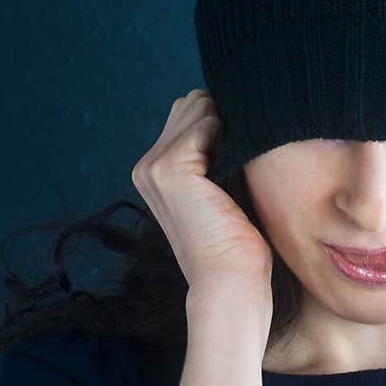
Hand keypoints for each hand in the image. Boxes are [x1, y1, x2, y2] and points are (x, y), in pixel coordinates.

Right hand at [131, 89, 273, 295]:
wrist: (229, 282)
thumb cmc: (235, 244)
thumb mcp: (220, 190)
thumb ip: (213, 153)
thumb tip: (229, 112)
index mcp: (153, 171)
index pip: (189, 112)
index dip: (221, 126)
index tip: (237, 161)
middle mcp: (146, 166)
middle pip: (192, 103)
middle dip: (223, 122)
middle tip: (239, 166)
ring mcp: (154, 166)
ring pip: (199, 107)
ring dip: (228, 129)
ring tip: (236, 171)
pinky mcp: (170, 167)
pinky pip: (208, 123)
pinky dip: (229, 138)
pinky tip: (233, 171)